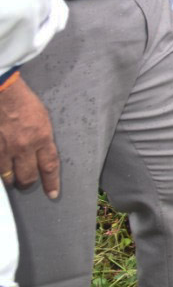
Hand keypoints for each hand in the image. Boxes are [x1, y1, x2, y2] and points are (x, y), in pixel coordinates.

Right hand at [0, 78, 59, 198]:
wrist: (3, 93)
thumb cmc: (23, 101)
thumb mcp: (42, 118)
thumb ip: (42, 137)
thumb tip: (42, 151)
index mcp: (42, 137)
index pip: (50, 166)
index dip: (51, 183)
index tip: (52, 194)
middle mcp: (24, 147)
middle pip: (27, 177)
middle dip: (28, 183)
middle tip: (27, 183)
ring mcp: (5, 149)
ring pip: (8, 176)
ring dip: (11, 179)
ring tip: (12, 179)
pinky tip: (1, 170)